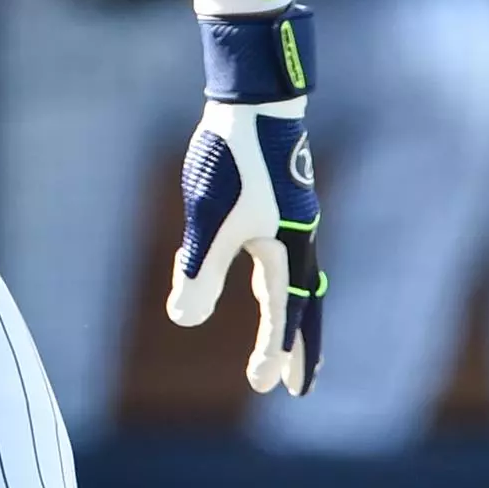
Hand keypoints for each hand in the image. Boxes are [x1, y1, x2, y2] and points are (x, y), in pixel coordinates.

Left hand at [167, 9, 325, 395]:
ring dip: (286, 313)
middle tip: (299, 386)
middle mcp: (296, 238)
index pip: (283, 312)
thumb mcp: (208, 217)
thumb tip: (184, 320)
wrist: (254, 100)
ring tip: (279, 339)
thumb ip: (200, 269)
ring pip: (292, 278)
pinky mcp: (274, 199)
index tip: (262, 387)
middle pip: (304, 305)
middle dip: (299, 347)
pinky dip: (266, 274)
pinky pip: (275, 251)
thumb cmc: (233, 158)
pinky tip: (242, 264)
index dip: (271, 350)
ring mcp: (289, 218)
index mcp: (286, 249)